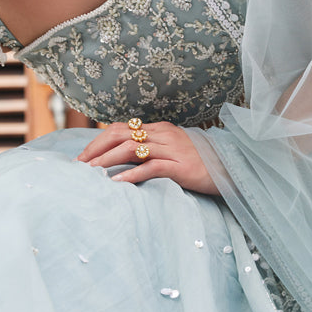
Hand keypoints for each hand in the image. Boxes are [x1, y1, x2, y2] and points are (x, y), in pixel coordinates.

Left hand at [76, 120, 219, 194]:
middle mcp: (163, 134)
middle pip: (120, 135)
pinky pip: (151, 167)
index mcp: (158, 128)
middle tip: (79, 167)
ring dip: (107, 162)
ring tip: (90, 174)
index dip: (97, 142)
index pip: (120, 128)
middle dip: (95, 150)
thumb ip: (150, 150)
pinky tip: (116, 183)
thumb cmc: (199, 163)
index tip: (82, 158)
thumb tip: (121, 159)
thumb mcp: (172, 150)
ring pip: (131, 149)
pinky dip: (131, 175)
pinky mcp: (181, 166)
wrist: (232, 168)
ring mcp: (172, 149)